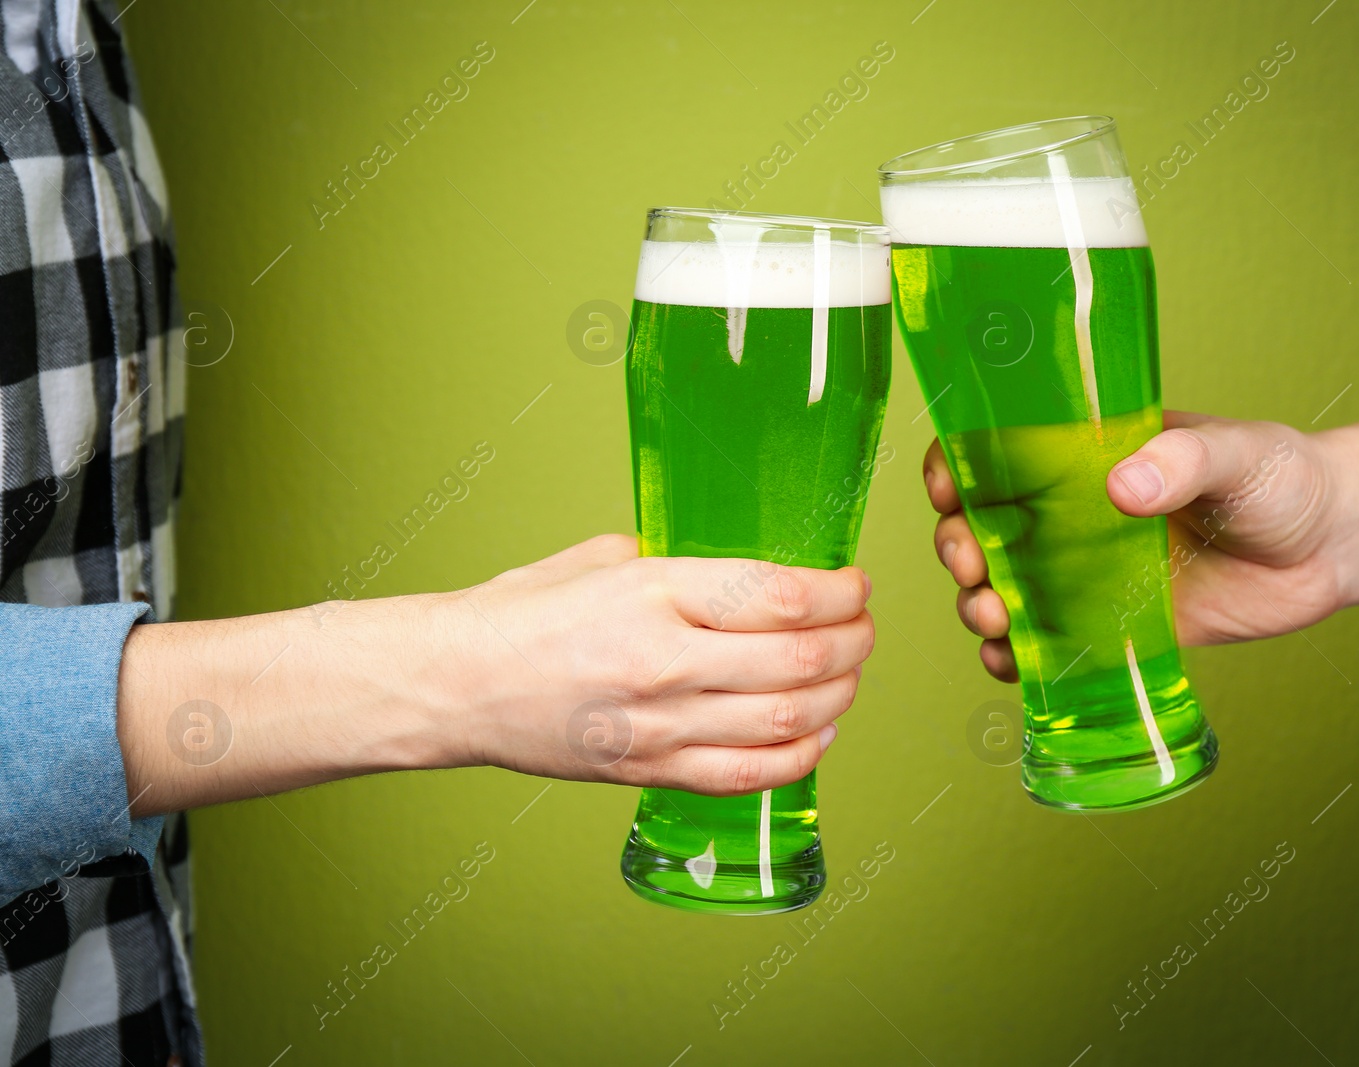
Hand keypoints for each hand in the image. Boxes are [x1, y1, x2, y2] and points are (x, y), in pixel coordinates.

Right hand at [435, 535, 873, 793]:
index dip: (839, 593)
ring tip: (847, 677)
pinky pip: (750, 774)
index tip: (854, 585)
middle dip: (854, 641)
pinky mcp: (651, 771)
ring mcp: (660, 724)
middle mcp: (664, 660)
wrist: (457, 685)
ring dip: (839, 696)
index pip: (781, 595)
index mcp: (653, 592)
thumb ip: (681, 566)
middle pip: (800, 658)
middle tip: (863, 627)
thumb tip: (744, 575)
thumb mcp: (605, 559)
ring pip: (789, 720)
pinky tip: (816, 733)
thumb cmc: (524, 615)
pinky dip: (800, 755)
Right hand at [922, 412, 1347, 681]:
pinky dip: (1013, 657)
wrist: (1333, 548)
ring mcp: (1086, 574)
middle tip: (973, 563)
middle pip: (980, 526)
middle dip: (957, 546)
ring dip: (977, 603)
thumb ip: (1182, 460)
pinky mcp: (1111, 628)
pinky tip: (1009, 662)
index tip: (948, 491)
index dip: (954, 470)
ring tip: (993, 616)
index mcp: (1085, 455)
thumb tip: (1123, 486)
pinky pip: (1044, 646)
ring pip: (1000, 589)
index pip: (995, 453)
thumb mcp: (1237, 453)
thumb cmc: (1283, 477)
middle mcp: (1071, 514)